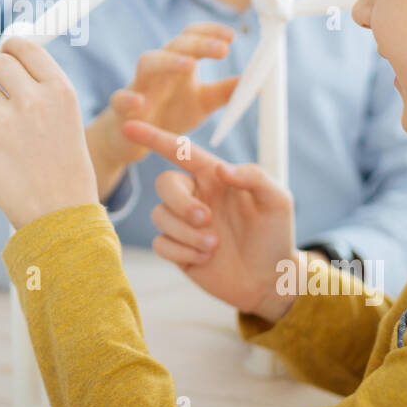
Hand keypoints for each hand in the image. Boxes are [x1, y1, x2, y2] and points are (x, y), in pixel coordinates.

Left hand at [0, 38, 98, 227]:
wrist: (59, 214)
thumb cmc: (64, 169)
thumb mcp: (68, 119)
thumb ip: (44, 89)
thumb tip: (13, 58)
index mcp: (60, 90)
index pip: (26, 48)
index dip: (11, 48)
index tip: (5, 52)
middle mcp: (34, 99)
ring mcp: (7, 120)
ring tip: (4, 135)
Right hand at [88, 24, 238, 193]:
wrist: (131, 138)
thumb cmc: (168, 114)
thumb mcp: (202, 103)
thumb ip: (226, 91)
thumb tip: (258, 82)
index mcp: (179, 65)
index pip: (192, 37)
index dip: (210, 32)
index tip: (233, 36)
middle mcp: (159, 70)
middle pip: (175, 45)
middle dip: (198, 44)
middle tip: (223, 50)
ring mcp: (139, 87)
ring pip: (147, 63)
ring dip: (168, 62)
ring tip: (189, 66)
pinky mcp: (121, 110)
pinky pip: (120, 99)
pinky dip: (128, 99)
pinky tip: (139, 103)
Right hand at [122, 118, 300, 321]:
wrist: (270, 279)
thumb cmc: (275, 234)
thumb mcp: (277, 200)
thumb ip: (254, 176)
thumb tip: (222, 169)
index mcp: (214, 176)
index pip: (180, 151)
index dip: (154, 138)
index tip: (129, 127)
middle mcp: (196, 196)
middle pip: (164, 183)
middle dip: (181, 202)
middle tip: (206, 219)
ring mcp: (184, 223)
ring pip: (160, 215)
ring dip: (187, 232)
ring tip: (215, 245)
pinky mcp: (178, 249)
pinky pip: (160, 243)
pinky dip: (181, 251)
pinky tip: (205, 258)